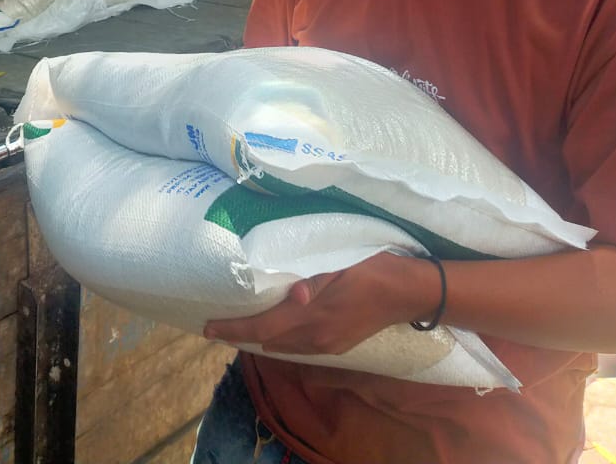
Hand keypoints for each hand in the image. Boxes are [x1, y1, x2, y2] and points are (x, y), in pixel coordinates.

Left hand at [202, 252, 437, 355]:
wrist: (407, 291)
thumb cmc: (371, 268)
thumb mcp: (338, 267)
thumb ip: (313, 283)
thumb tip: (293, 295)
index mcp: (314, 318)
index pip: (263, 329)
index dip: (234, 330)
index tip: (208, 328)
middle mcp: (317, 338)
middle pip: (269, 342)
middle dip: (242, 335)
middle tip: (218, 325)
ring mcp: (329, 345)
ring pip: (284, 348)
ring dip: (260, 339)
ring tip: (240, 327)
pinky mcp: (339, 345)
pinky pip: (299, 347)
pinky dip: (280, 340)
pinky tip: (275, 330)